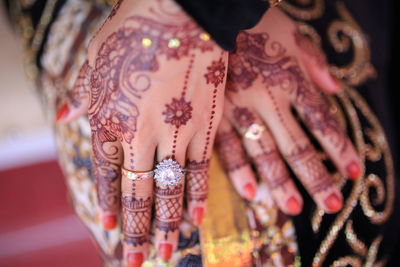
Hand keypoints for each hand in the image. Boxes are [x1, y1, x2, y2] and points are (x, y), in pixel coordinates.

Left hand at [57, 0, 226, 264]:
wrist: (179, 14)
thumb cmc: (133, 34)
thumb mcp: (95, 61)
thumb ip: (80, 96)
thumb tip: (63, 118)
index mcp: (109, 120)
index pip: (107, 175)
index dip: (109, 204)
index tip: (112, 229)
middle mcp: (139, 135)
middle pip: (136, 193)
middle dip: (137, 231)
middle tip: (137, 259)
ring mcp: (173, 134)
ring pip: (169, 190)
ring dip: (167, 224)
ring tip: (167, 251)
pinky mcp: (202, 127)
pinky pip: (198, 170)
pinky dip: (196, 197)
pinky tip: (195, 219)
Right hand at [216, 8, 360, 214]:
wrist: (209, 16)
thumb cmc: (253, 24)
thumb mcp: (291, 33)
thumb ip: (314, 62)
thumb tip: (339, 87)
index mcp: (290, 79)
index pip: (321, 121)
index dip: (339, 148)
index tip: (352, 173)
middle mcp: (268, 99)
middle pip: (297, 146)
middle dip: (315, 177)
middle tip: (329, 204)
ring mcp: (240, 109)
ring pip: (264, 153)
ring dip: (280, 183)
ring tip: (294, 207)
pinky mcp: (214, 114)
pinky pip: (228, 147)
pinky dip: (239, 171)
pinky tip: (250, 192)